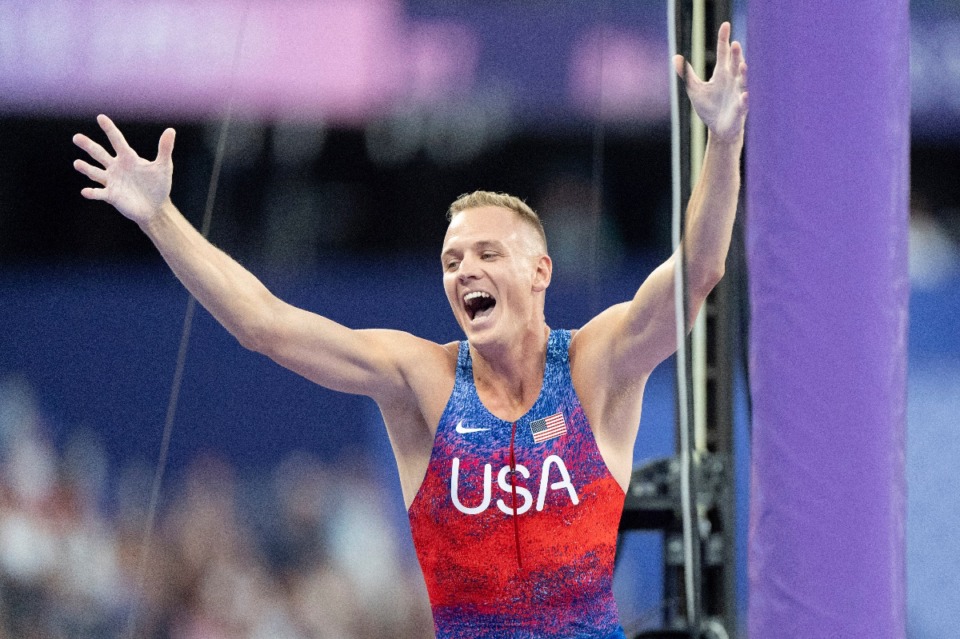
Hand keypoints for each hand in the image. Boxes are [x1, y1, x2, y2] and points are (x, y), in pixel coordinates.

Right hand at [73, 115, 175, 225]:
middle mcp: (116, 167)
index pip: (117, 140)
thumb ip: (165, 149)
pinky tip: (85, 191)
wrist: (156, 207)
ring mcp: (112, 181)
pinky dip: (92, 193)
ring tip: (77, 163)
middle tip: (76, 137)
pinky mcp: (111, 196)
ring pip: (95, 172)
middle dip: (88, 146)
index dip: (110, 129)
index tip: (101, 117)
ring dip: (86, 168)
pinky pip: (99, 193)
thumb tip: (171, 130)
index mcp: (128, 158)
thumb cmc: (158, 185)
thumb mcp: (164, 167)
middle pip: (99, 154)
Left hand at [674, 22, 747, 142]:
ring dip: (744, 74)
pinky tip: (744, 95)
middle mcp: (732, 81)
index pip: (723, 54)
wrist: (718, 129)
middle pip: (735, 65)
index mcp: (721, 74)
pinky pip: (743, 103)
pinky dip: (744, 99)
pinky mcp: (739, 109)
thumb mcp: (694, 89)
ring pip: (743, 82)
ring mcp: (737, 94)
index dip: (724, 40)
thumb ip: (687, 74)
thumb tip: (675, 57)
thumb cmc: (709, 108)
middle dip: (736, 55)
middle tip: (735, 44)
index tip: (725, 25)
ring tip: (743, 65)